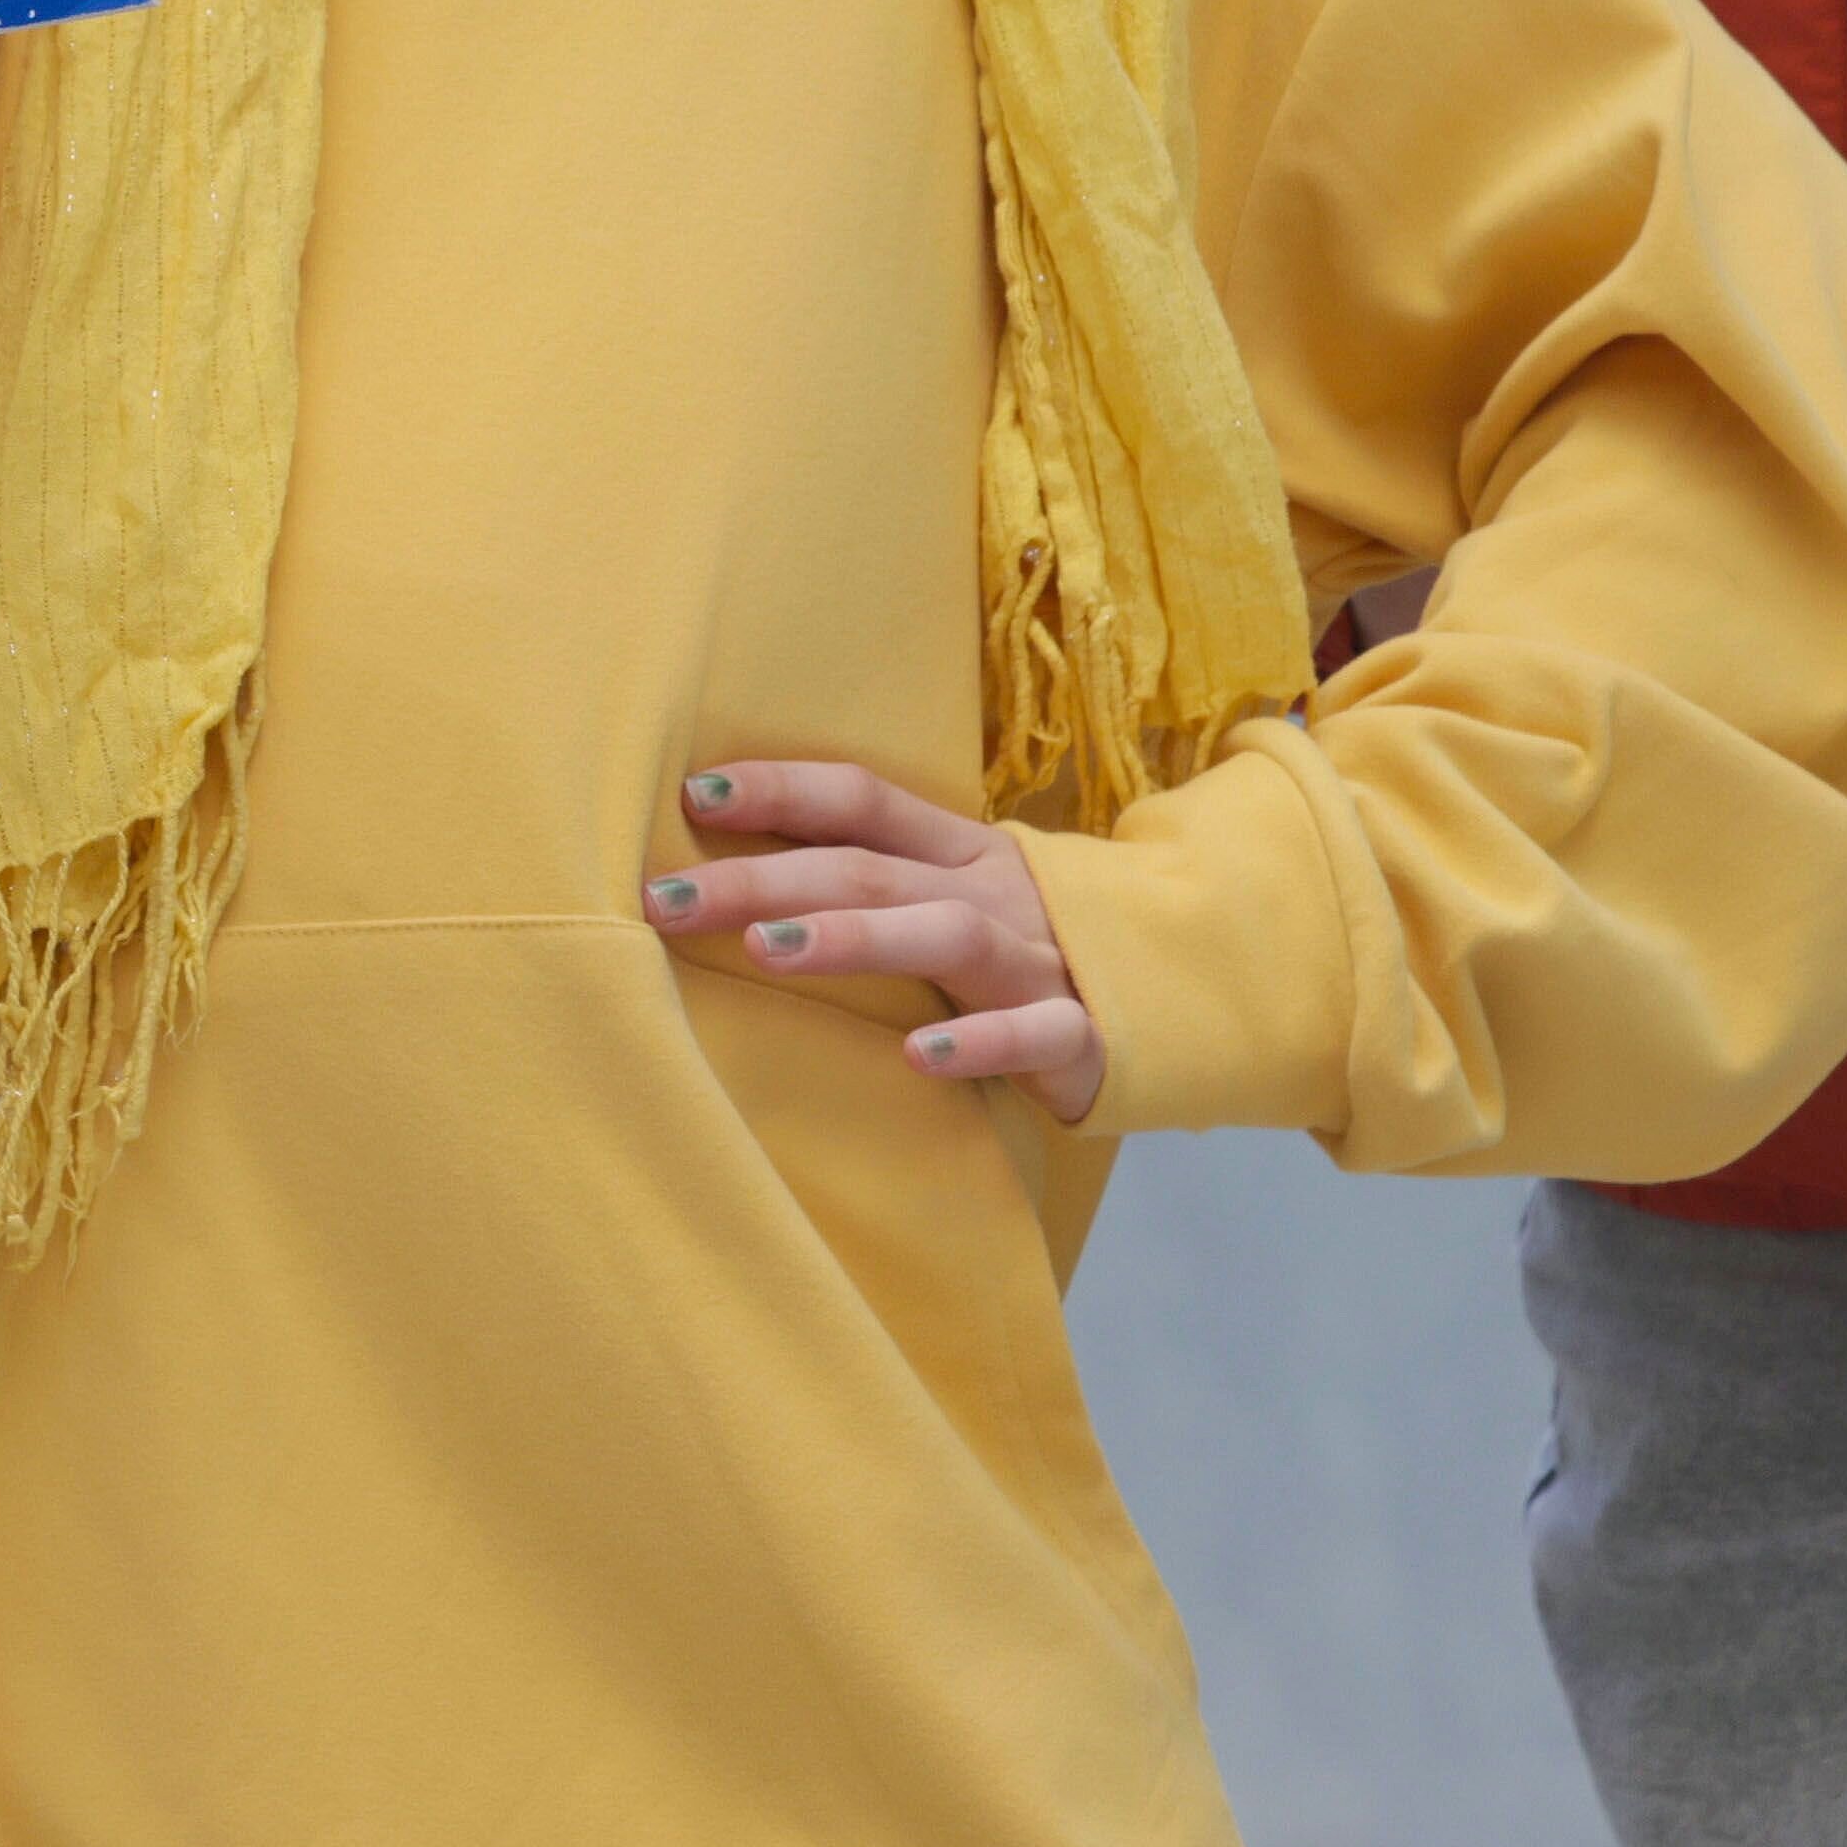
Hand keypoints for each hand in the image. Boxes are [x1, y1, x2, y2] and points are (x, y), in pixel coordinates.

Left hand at [645, 759, 1106, 1118]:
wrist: (1181, 995)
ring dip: (854, 937)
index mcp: (960, 852)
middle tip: (666, 899)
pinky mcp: (1082, 1036)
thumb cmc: (1032, 951)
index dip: (782, 789)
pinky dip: (977, 1043)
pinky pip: (1032, 1034)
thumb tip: (736, 886)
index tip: (692, 795)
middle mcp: (993, 893)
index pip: (863, 801)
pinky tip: (916, 1057)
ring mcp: (1040, 961)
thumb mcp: (956, 899)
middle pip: (871, 870)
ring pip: (945, 936)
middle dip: (763, 878)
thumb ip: (872, 885)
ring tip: (767, 951)